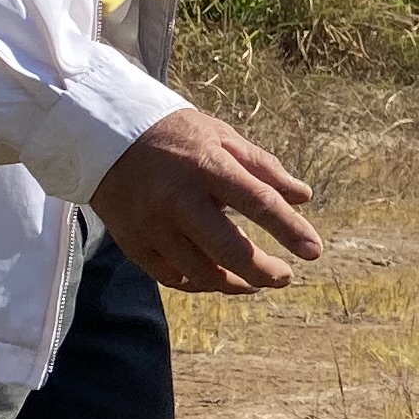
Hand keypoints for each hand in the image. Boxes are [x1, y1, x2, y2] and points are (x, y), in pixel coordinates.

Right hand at [92, 105, 324, 292]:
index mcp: (205, 166)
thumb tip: (303, 196)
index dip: (290, 229)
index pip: (258, 203)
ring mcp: (152, 226)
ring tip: (256, 281)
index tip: (314, 250)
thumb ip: (263, 168)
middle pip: (230, 251)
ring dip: (236, 284)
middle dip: (265, 271)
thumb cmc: (175, 135)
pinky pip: (172, 277)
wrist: (104, 135)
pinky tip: (218, 278)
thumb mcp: (221, 137)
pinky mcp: (133, 243)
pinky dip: (200, 283)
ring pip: (202, 273)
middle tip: (285, 276)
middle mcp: (177, 200)